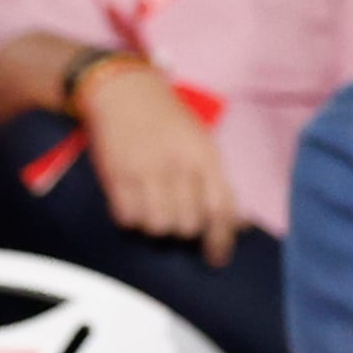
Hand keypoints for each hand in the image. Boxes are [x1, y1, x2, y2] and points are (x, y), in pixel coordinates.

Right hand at [79, 64, 241, 265]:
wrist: (125, 93)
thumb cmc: (168, 120)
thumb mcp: (201, 143)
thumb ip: (216, 182)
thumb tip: (236, 225)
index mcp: (205, 157)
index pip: (221, 209)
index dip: (221, 240)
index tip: (216, 259)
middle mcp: (178, 166)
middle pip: (187, 224)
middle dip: (183, 229)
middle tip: (175, 217)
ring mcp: (146, 172)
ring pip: (158, 226)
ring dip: (156, 226)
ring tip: (152, 212)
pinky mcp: (116, 177)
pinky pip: (128, 218)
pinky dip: (131, 219)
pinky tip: (132, 205)